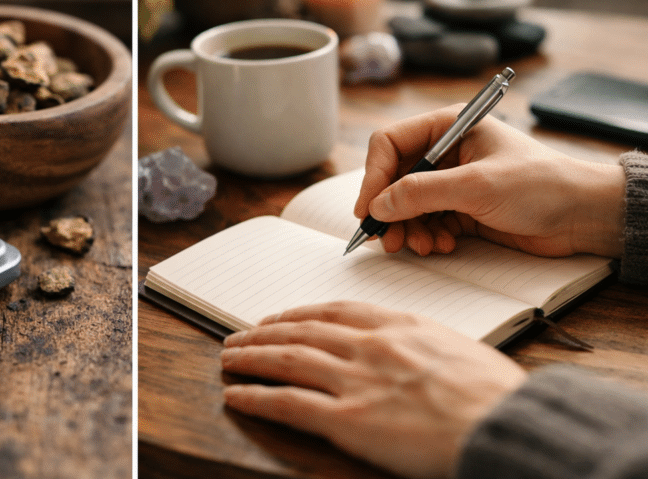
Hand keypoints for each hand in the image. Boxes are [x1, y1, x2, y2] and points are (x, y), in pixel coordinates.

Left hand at [221, 301, 527, 478]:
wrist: (508, 425)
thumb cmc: (498, 397)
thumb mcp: (459, 350)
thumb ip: (422, 346)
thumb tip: (411, 354)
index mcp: (399, 326)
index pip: (334, 311)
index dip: (299, 313)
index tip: (280, 318)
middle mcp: (370, 346)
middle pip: (302, 330)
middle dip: (264, 332)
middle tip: (240, 336)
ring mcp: (356, 380)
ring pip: (287, 358)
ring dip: (251, 356)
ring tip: (229, 357)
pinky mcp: (348, 419)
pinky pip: (288, 401)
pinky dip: (256, 395)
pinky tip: (236, 393)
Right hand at [352, 106, 624, 257]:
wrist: (584, 216)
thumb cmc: (542, 185)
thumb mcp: (476, 186)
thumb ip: (421, 193)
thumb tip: (377, 206)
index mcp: (448, 127)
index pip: (390, 144)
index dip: (373, 176)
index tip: (368, 209)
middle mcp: (446, 151)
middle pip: (394, 178)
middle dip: (390, 210)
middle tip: (387, 239)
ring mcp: (453, 181)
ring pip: (408, 204)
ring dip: (408, 228)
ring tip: (421, 246)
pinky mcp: (462, 208)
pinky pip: (427, 221)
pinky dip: (427, 236)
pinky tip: (443, 245)